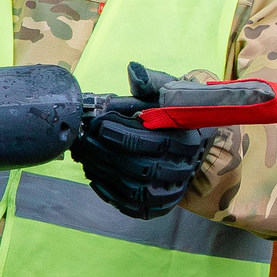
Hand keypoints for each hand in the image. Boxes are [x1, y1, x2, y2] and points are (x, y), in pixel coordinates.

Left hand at [73, 67, 216, 219]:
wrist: (194, 144)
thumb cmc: (174, 114)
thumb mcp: (168, 93)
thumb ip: (150, 82)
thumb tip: (133, 70)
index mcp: (186, 139)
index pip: (148, 140)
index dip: (116, 132)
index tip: (95, 123)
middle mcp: (183, 168)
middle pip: (137, 166)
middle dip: (102, 153)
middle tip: (82, 141)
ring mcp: (172, 190)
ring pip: (132, 187)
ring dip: (101, 171)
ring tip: (84, 156)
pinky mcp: (160, 205)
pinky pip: (131, 205)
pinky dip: (108, 192)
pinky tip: (94, 175)